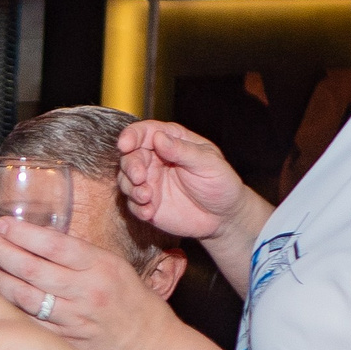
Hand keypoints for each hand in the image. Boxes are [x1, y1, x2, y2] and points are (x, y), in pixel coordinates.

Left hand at [0, 216, 176, 349]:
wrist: (146, 343)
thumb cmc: (128, 298)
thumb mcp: (112, 265)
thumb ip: (77, 253)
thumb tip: (36, 236)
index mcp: (100, 267)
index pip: (54, 245)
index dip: (23, 233)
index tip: (2, 223)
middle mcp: (86, 292)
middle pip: (33, 269)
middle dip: (2, 251)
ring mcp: (73, 319)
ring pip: (25, 297)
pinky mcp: (63, 340)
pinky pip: (28, 321)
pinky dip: (9, 306)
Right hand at [117, 120, 251, 243]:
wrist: (225, 216)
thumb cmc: (221, 182)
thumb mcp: (208, 163)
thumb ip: (183, 150)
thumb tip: (159, 138)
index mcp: (171, 141)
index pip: (145, 132)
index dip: (132, 136)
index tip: (125, 145)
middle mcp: (156, 159)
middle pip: (130, 156)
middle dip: (130, 166)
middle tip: (139, 177)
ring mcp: (150, 182)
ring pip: (126, 180)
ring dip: (131, 188)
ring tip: (146, 197)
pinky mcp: (148, 203)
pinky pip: (133, 204)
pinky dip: (137, 208)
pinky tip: (149, 212)